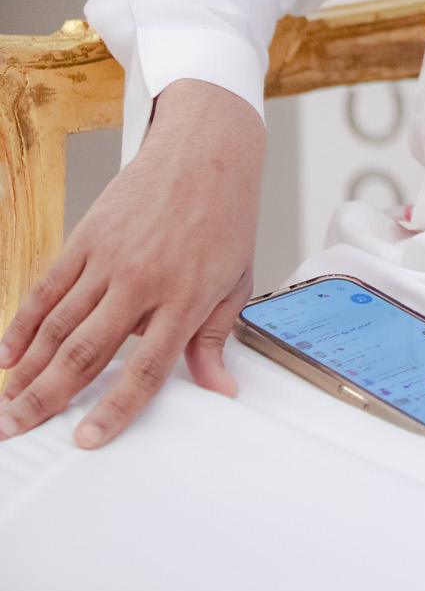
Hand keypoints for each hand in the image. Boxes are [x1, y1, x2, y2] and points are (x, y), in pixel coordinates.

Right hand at [0, 80, 264, 448]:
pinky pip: (48, 287)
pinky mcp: (88, 236)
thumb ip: (215, 339)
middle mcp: (144, 281)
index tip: (85, 440)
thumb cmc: (226, 216)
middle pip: (86, 353)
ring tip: (6, 404)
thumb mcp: (235, 281)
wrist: (207, 150)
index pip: (145, 370)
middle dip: (46, 399)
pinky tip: (7, 353)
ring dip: (27, 369)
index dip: (113, 411)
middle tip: (15, 430)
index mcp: (185, 299)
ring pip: (58, 325)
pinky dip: (24, 323)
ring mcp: (111, 257)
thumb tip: (218, 388)